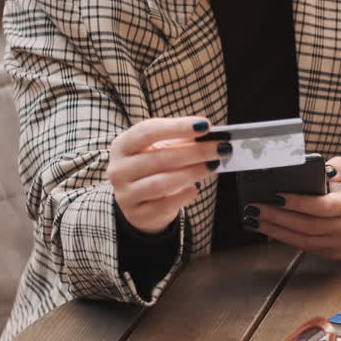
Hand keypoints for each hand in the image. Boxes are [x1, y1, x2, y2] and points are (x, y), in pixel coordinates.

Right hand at [107, 117, 223, 234]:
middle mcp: (119, 170)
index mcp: (122, 146)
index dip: (177, 127)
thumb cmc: (153, 167)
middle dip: (195, 152)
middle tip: (220, 148)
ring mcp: (126, 195)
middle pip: (159, 158)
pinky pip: (165, 205)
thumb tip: (209, 135)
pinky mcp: (138, 215)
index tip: (205, 125)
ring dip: (192, 173)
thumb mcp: (160, 149)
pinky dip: (184, 195)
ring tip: (213, 165)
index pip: (147, 131)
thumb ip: (180, 141)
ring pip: (161, 183)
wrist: (138, 202)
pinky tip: (196, 187)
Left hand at [243, 155, 340, 259]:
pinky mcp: (335, 253)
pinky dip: (286, 238)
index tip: (276, 195)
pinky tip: (271, 229)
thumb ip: (340, 165)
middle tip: (256, 207)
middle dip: (278, 217)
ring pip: (303, 240)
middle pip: (308, 225)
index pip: (321, 206)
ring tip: (256, 219)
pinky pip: (306, 247)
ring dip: (276, 230)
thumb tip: (324, 170)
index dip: (297, 202)